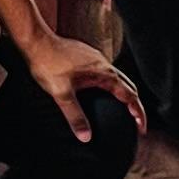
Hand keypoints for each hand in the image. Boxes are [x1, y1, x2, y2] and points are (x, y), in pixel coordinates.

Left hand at [19, 28, 140, 145]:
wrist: (36, 41)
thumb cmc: (48, 63)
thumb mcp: (61, 94)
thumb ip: (75, 116)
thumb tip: (85, 136)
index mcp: (104, 74)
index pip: (130, 96)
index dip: (138, 113)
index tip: (141, 128)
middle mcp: (104, 64)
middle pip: (128, 86)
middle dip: (135, 105)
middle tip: (136, 121)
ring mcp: (96, 59)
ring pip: (117, 78)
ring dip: (123, 93)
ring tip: (121, 108)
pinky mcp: (87, 56)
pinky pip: (105, 72)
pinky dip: (110, 85)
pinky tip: (99, 91)